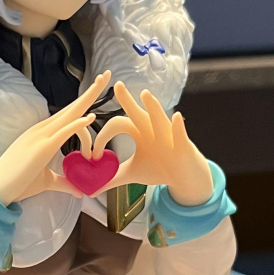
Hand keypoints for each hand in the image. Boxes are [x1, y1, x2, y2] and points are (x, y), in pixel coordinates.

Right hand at [0, 71, 109, 205]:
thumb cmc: (18, 184)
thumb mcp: (46, 181)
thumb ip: (64, 182)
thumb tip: (79, 189)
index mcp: (42, 134)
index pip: (67, 114)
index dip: (83, 102)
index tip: (97, 91)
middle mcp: (42, 130)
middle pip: (71, 107)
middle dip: (90, 92)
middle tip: (106, 74)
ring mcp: (41, 137)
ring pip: (69, 114)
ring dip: (87, 98)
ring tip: (103, 83)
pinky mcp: (41, 148)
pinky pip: (62, 133)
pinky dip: (77, 124)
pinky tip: (91, 116)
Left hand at [94, 83, 213, 206]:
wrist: (182, 178)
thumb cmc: (158, 170)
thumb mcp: (131, 174)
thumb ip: (111, 178)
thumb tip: (91, 189)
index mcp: (137, 132)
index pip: (116, 125)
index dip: (102, 137)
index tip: (93, 155)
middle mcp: (151, 129)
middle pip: (136, 112)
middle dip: (126, 99)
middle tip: (116, 85)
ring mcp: (167, 135)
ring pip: (158, 118)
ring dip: (152, 107)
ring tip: (145, 94)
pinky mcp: (182, 144)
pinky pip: (179, 133)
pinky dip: (177, 126)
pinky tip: (176, 117)